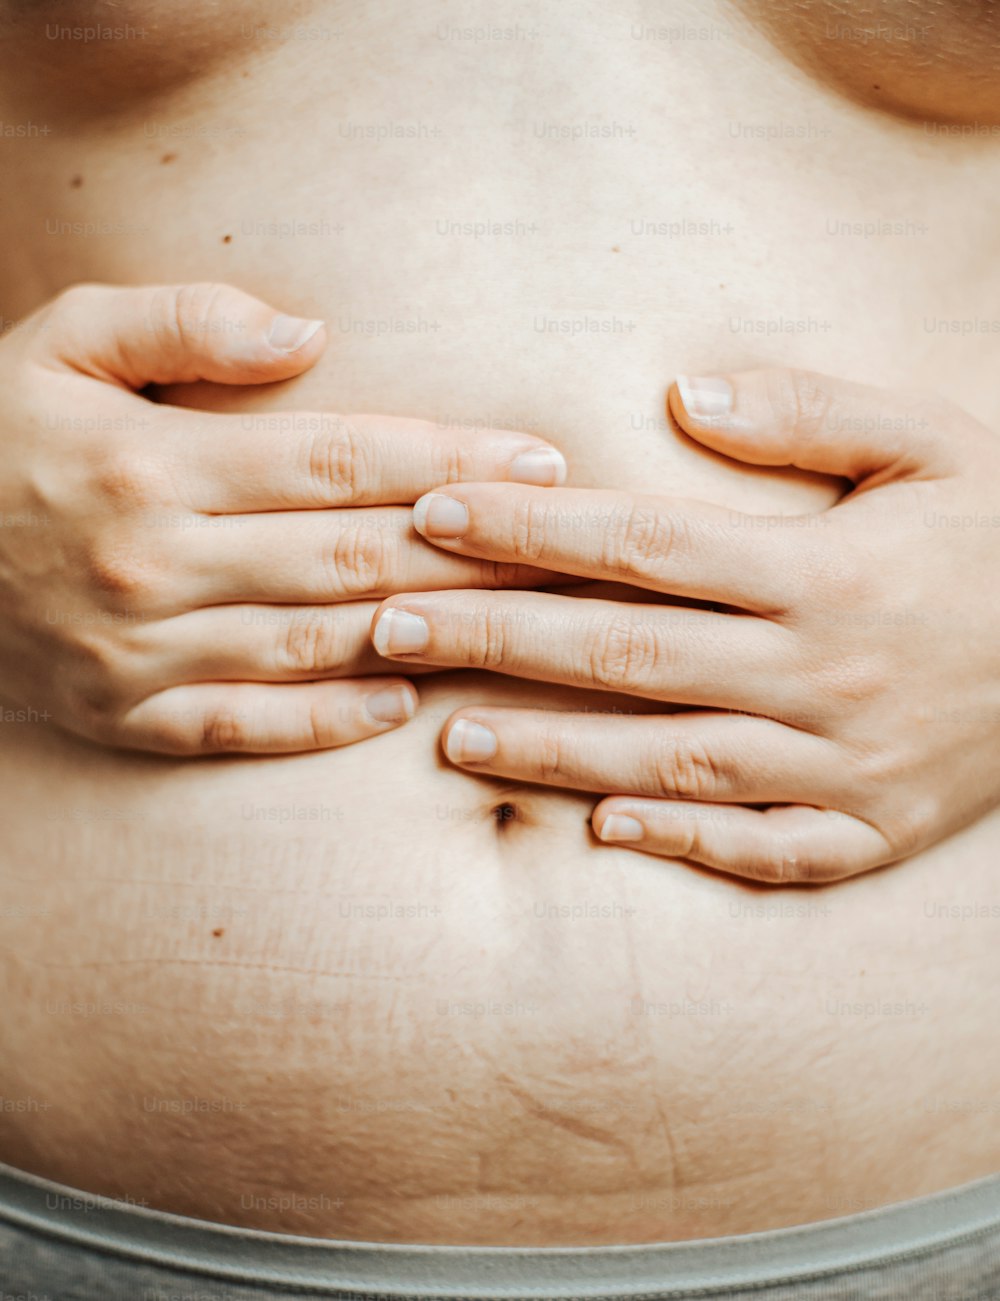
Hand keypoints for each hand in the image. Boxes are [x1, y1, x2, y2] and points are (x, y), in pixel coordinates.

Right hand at [0, 282, 565, 754]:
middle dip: (474, 549)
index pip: (341, 459)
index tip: (538, 458)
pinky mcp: (122, 717)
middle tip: (568, 543)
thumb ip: (183, 321)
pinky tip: (402, 704)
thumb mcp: (60, 338)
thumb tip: (310, 331)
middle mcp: (154, 565)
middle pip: (353, 556)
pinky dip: (328, 723)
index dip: (450, 459)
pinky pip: (245, 729)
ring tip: (522, 619)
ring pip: (316, 644)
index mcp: (151, 462)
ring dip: (428, 631)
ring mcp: (140, 654)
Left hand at [371, 368, 999, 882]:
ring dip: (554, 752)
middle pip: (628, 655)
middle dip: (496, 637)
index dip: (531, 528)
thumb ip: (808, 412)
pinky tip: (599, 833)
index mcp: (827, 571)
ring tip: (450, 736)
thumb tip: (678, 392)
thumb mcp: (933, 442)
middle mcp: (824, 672)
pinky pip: (768, 849)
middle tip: (385, 626)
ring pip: (673, 761)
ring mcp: (847, 764)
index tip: (434, 515)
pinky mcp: (874, 831)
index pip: (644, 543)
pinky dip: (684, 845)